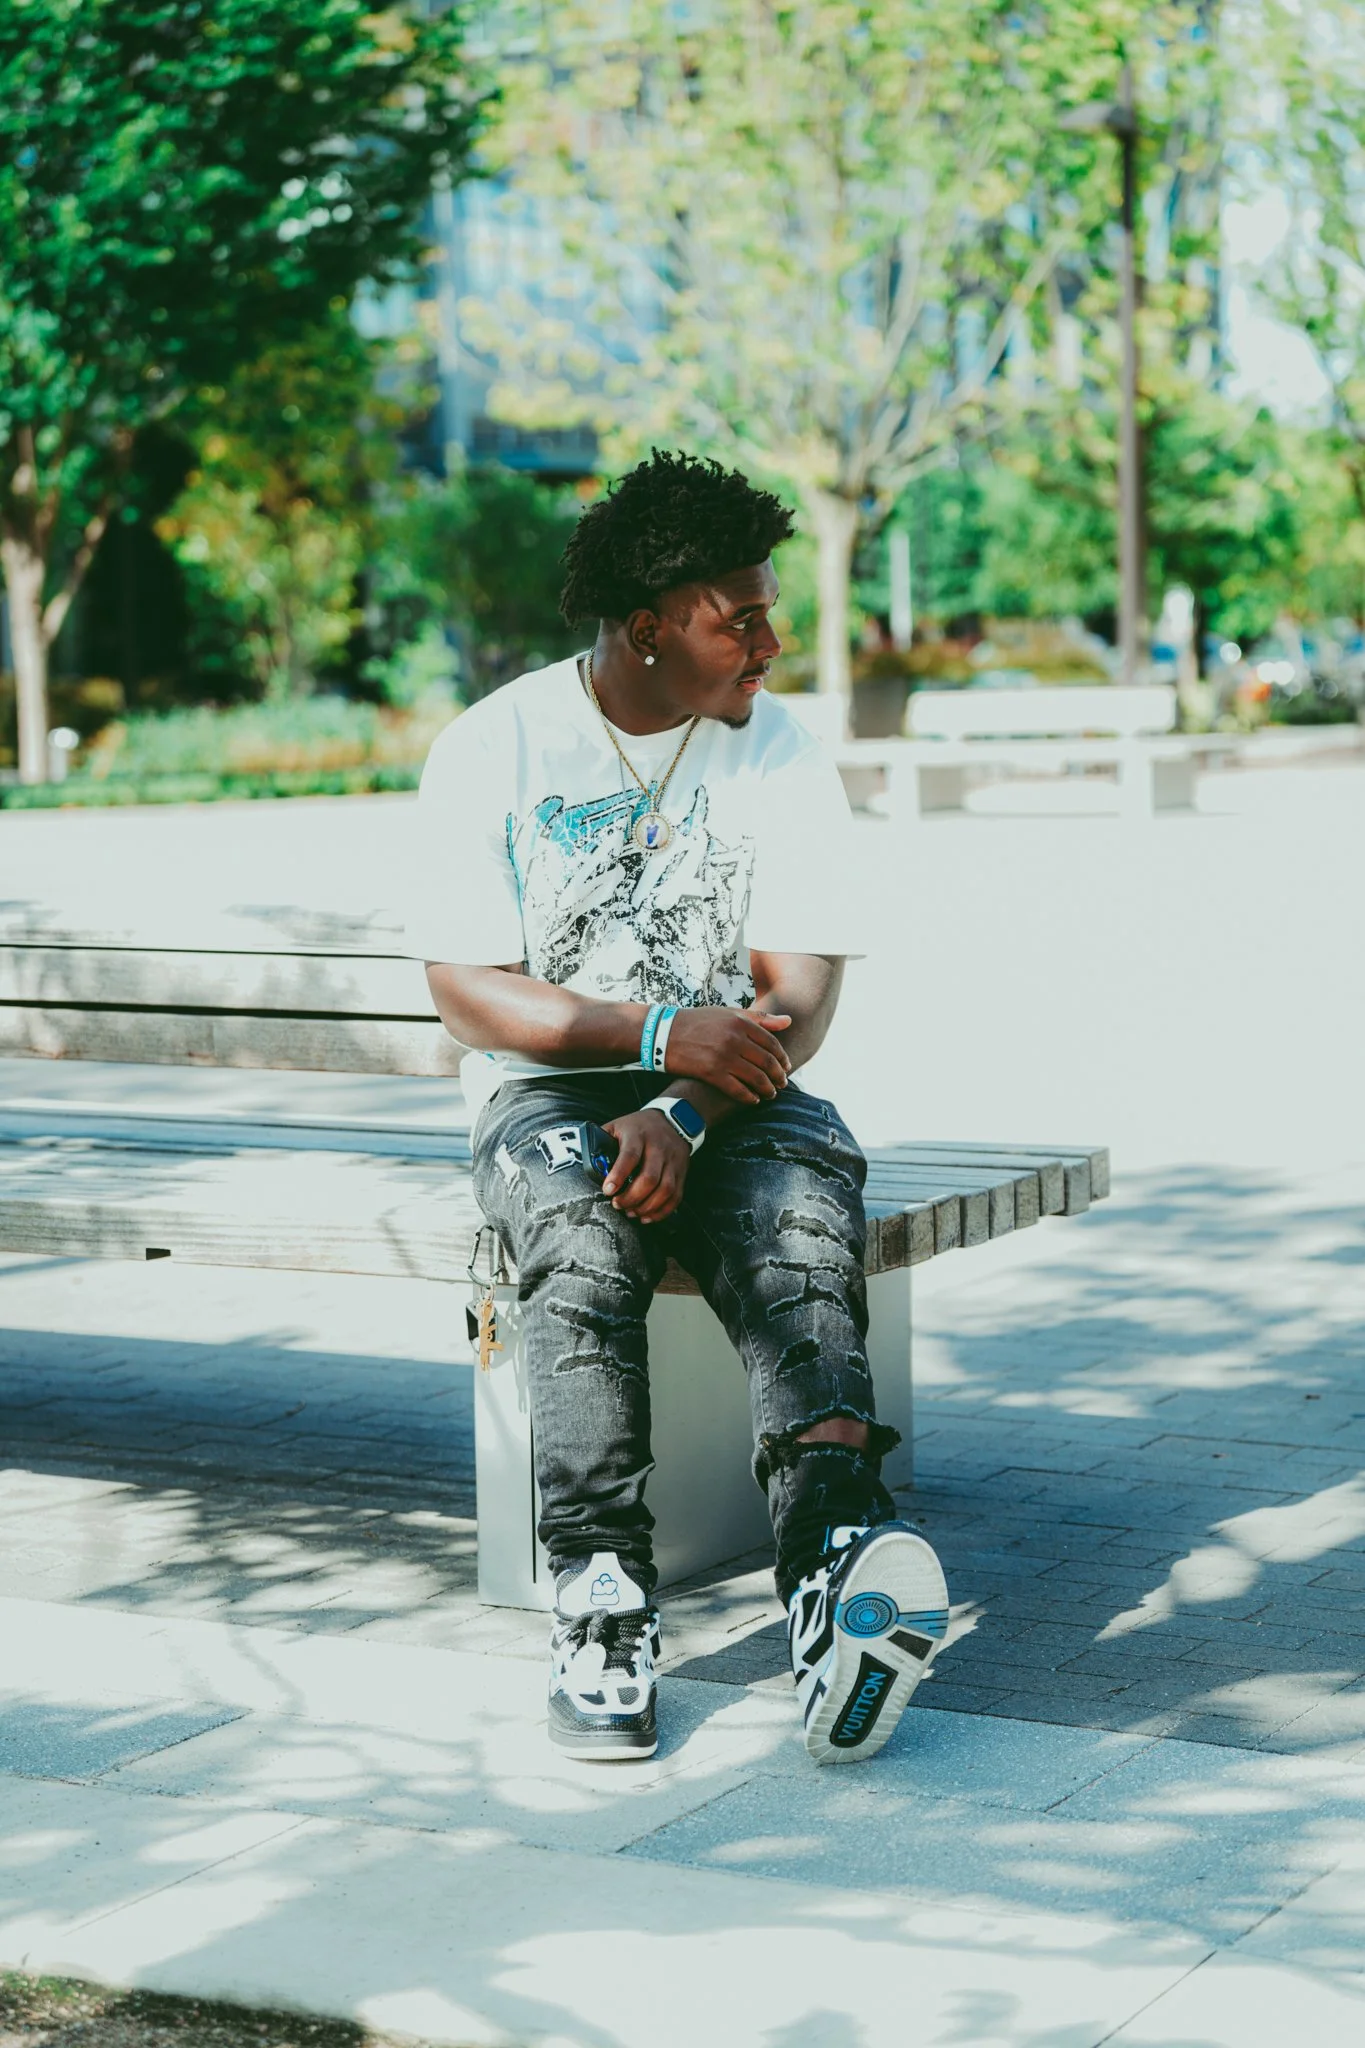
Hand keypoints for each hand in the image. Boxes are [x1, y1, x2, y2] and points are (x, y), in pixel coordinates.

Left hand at [602, 1109, 691, 1222]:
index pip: (630, 1156)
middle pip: (649, 1178)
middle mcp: (658, 1148)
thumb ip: (602, 1142)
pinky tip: (647, 1216)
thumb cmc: (637, 1127)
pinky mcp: (682, 1172)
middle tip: (617, 1205)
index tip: (608, 1191)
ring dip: (647, 1206)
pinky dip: (662, 1211)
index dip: (618, 1175)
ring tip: (631, 1212)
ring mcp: (673, 1161)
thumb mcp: (616, 1126)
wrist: (672, 1120)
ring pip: (665, 1190)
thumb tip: (590, 1165)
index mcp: (638, 1134)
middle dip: (632, 1197)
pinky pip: (676, 1196)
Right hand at [663, 1007, 791, 1102]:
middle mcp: (735, 1038)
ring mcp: (723, 1056)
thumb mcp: (728, 1013)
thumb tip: (789, 1021)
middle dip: (779, 1076)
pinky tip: (753, 1100)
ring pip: (756, 1078)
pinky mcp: (711, 1073)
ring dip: (768, 1089)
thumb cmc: (697, 1022)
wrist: (662, 1033)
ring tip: (771, 1094)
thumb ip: (759, 1018)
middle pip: (767, 1062)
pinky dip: (749, 1097)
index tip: (786, 1066)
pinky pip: (738, 1090)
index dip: (782, 1058)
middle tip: (782, 1083)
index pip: (772, 1043)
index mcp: (740, 1022)